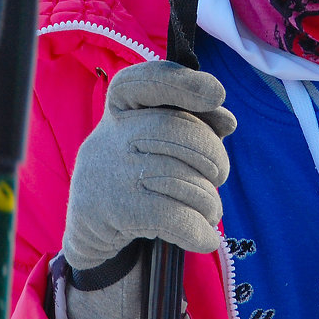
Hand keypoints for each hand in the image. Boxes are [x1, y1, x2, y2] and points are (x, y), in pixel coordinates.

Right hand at [62, 60, 236, 270]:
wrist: (92, 230)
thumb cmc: (135, 175)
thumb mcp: (153, 142)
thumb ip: (191, 124)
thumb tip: (226, 121)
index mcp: (118, 110)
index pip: (143, 82)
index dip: (181, 82)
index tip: (217, 94)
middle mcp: (110, 136)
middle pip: (174, 128)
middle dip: (212, 153)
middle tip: (220, 174)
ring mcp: (110, 173)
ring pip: (180, 176)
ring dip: (209, 200)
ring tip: (211, 210)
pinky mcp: (115, 211)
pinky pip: (174, 216)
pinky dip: (199, 230)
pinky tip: (206, 236)